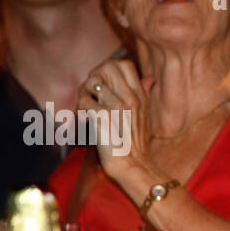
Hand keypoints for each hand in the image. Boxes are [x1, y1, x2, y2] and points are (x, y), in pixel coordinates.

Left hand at [77, 58, 155, 183]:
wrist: (134, 165)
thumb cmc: (137, 143)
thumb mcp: (146, 115)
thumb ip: (144, 93)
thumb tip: (149, 78)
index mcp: (140, 95)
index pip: (123, 64)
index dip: (108, 69)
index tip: (104, 85)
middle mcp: (130, 97)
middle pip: (106, 67)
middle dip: (94, 77)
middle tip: (92, 94)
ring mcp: (117, 107)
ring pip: (90, 84)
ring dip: (84, 95)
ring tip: (87, 108)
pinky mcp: (103, 118)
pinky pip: (83, 101)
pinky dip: (80, 110)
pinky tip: (85, 120)